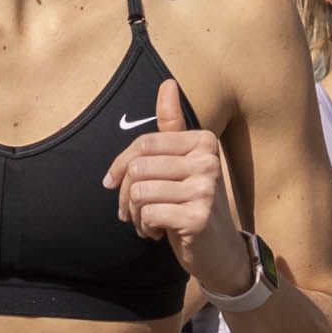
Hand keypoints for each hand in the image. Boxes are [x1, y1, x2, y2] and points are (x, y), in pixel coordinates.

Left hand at [103, 79, 254, 296]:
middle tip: (133, 211)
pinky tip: (158, 233)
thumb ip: (172, 127)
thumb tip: (168, 82)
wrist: (218, 250)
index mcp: (203, 141)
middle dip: (126, 195)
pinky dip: (145, 227)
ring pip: (139, 192)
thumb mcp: (182, 163)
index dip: (120, 166)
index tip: (112, 183)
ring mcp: (206, 188)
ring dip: (135, 214)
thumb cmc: (192, 203)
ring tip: (147, 222)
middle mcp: (208, 160)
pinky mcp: (198, 216)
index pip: (143, 144)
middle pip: (138, 168)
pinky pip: (149, 213)